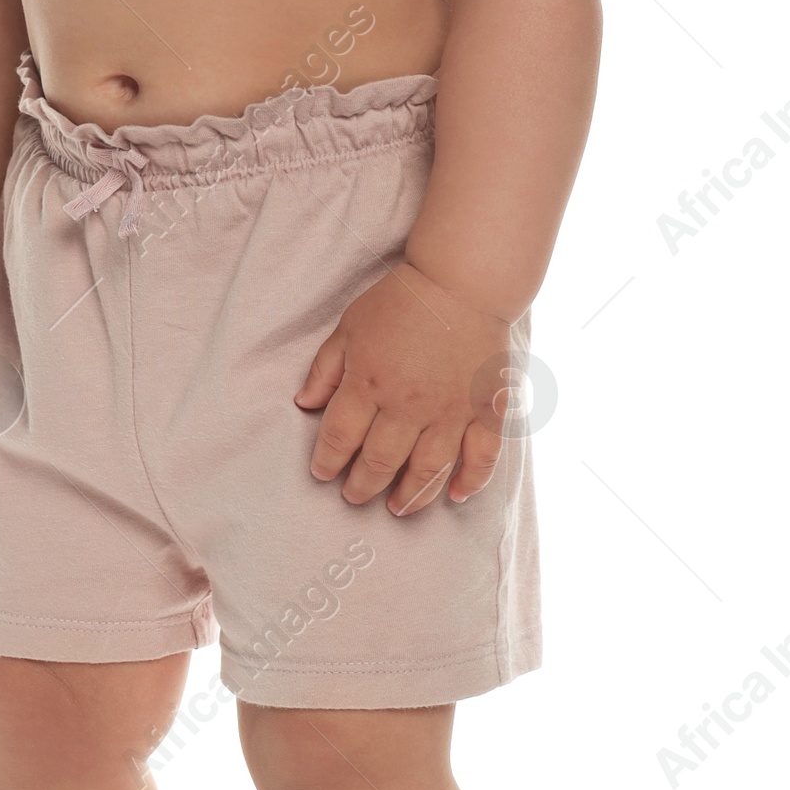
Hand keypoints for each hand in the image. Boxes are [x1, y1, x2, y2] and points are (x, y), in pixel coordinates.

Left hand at [295, 262, 511, 516]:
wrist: (462, 281)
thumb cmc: (402, 301)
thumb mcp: (350, 327)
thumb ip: (325, 369)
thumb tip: (305, 405)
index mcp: (369, 383)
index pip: (340, 437)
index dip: (328, 462)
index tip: (323, 475)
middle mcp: (408, 405)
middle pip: (379, 462)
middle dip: (362, 486)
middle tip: (355, 496)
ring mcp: (450, 412)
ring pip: (427, 471)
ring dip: (409, 496)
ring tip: (396, 508)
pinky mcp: (484, 410)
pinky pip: (481, 458)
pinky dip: (470, 482)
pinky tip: (455, 496)